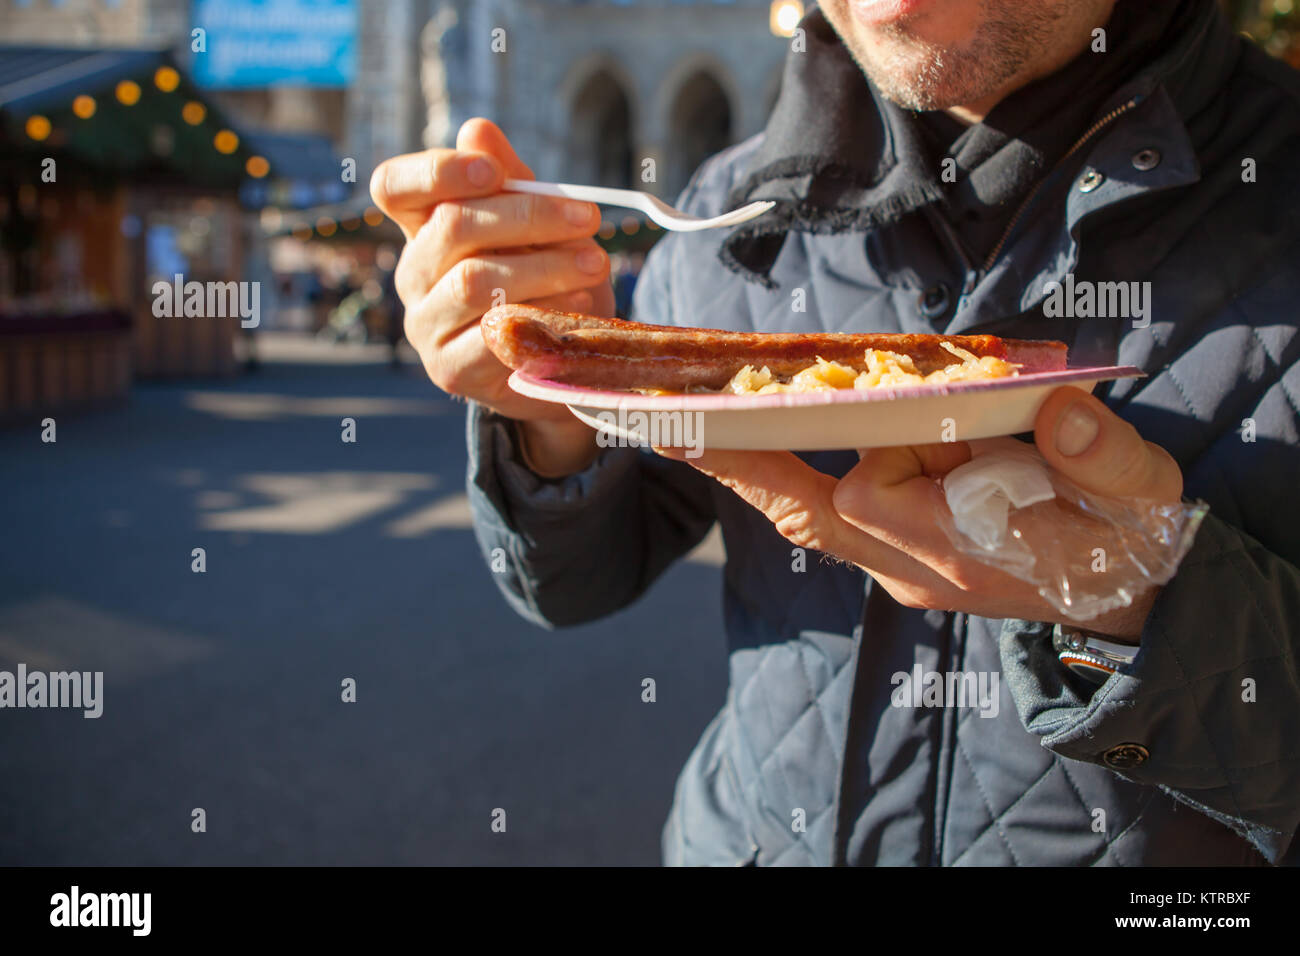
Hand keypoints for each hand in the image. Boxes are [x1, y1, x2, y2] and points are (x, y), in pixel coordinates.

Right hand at [370, 118, 610, 473]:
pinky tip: (576, 308)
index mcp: (423, 227)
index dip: (436, 171)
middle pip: (451, 227)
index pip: (393, 186)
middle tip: (589, 218)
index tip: (495, 171)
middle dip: (527, 216)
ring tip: (593, 264)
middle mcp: (413, 274)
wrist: (561, 362)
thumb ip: (511, 183)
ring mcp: (426, 325)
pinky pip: (491, 337)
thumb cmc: (545, 282)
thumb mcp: (537, 227)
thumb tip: (477, 130)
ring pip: (474, 282)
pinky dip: (540, 317)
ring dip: (543, 268)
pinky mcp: (449, 370)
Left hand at [658, 387, 1183, 637]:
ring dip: (781, 465)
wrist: (1124, 601)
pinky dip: (781, 485)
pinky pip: (825, 526)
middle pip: (821, 510)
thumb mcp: (1141, 493)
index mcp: (972, 549)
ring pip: (818, 516)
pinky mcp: (898, 568)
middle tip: (678, 422)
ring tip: (710, 423)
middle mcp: (919, 571)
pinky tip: (730, 446)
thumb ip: (1104, 455)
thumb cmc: (1127, 535)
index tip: (753, 413)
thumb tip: (1062, 412)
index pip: (870, 492)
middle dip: (774, 457)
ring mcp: (904, 574)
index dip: (844, 444)